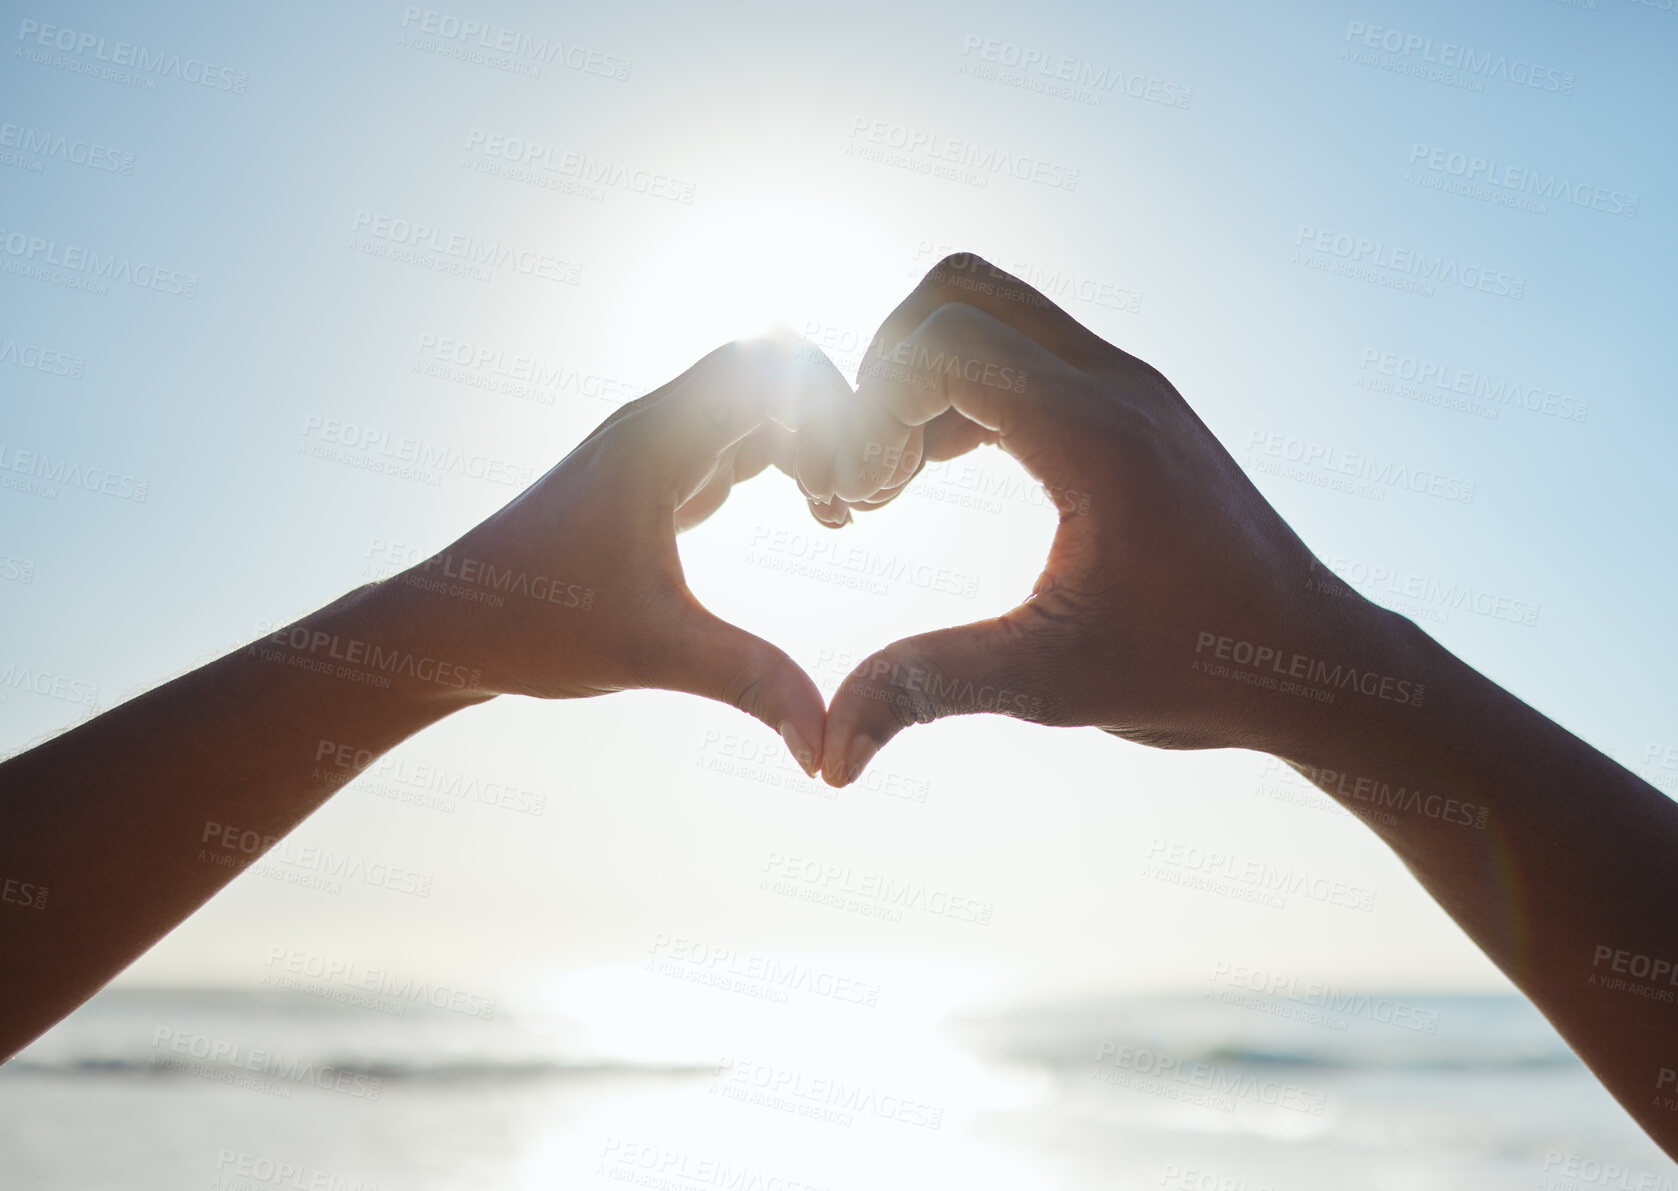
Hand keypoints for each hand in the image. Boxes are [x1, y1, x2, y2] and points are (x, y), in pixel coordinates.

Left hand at [384, 334, 852, 773]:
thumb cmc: (533, 626)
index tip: (854, 481)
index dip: (832, 400)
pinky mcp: (652, 478)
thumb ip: (750, 682)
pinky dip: (783, 460)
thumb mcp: (655, 653)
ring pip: (756, 402)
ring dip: (809, 440)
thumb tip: (826, 747)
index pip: (768, 357)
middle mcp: (655, 427)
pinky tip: (807, 516)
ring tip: (837, 512)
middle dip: (831, 420)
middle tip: (857, 497)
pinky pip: (735, 437)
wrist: (448, 627)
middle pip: (773, 368)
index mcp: (657, 439)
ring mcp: (653, 449)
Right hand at [822, 254, 1406, 784]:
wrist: (1308, 661)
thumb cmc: (1196, 670)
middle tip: (870, 469)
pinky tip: (940, 470)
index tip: (864, 499)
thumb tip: (827, 756)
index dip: (872, 408)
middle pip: (959, 292)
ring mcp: (1128, 387)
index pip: (943, 342)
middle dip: (886, 368)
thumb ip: (928, 689)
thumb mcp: (1050, 685)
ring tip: (896, 479)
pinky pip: (1024, 352)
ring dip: (924, 375)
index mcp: (1093, 431)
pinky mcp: (1132, 407)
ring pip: (993, 311)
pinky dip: (964, 390)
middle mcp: (1114, 384)